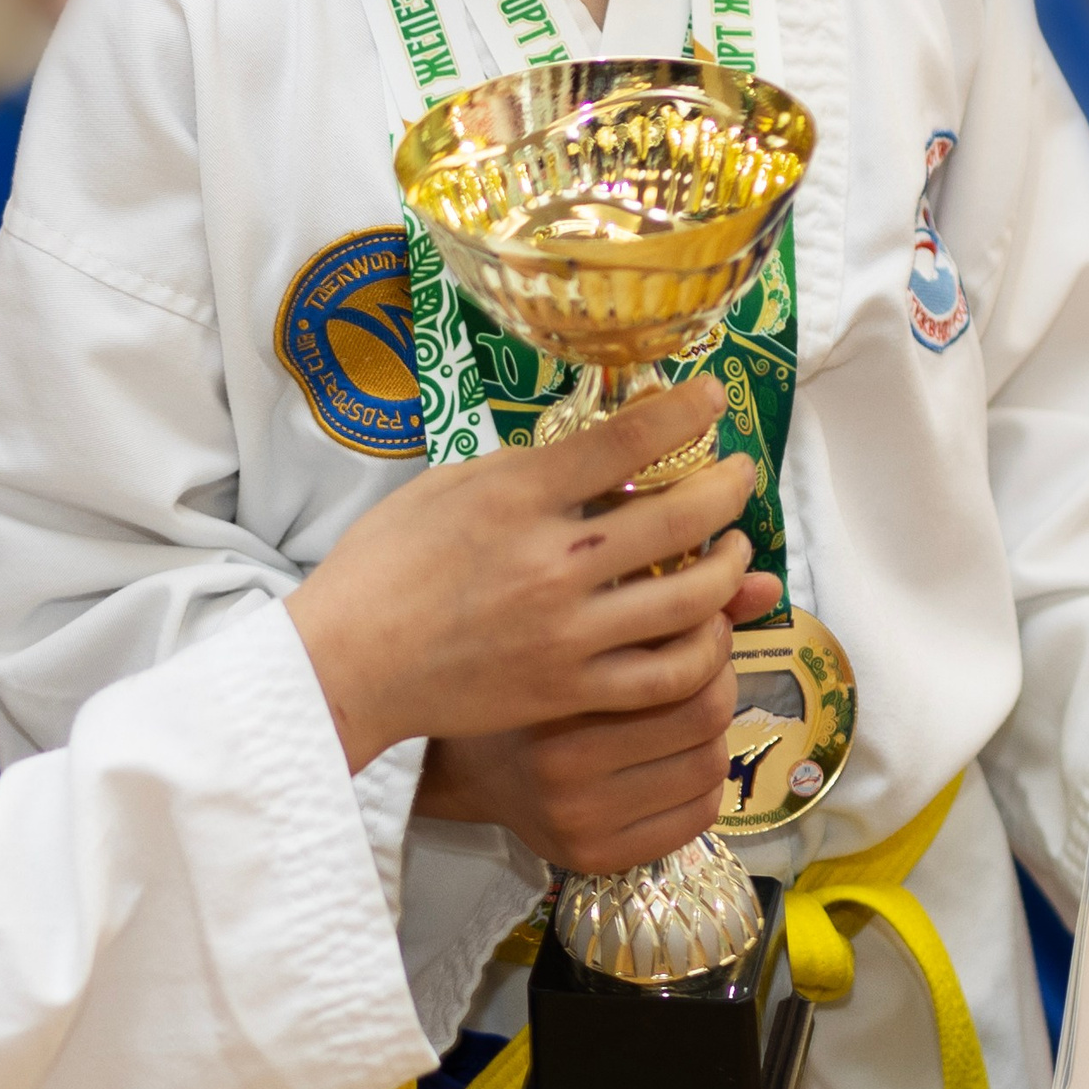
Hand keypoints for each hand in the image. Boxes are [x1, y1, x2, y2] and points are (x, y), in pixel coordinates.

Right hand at [285, 377, 765, 771]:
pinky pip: (667, 674)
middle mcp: (553, 562)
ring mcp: (567, 632)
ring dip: (730, 566)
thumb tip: (593, 458)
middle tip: (742, 474)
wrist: (346, 664)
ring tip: (734, 549)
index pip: (628, 440)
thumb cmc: (381, 567)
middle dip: (730, 486)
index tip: (714, 398)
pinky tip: (705, 626)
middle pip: (682, 515)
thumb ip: (522, 469)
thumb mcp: (443, 486)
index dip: (687, 411)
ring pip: (692, 597)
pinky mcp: (569, 690)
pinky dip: (704, 646)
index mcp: (518, 497)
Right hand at [416, 556, 780, 870]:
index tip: (700, 623)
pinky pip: (699, 817)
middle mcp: (563, 766)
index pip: (681, 667)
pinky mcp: (597, 858)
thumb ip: (673, 608)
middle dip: (719, 681)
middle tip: (701, 667)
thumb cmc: (534, 685)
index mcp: (555, 698)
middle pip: (706, 717)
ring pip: (710, 766)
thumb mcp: (586, 634)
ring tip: (685, 713)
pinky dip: (703, 782)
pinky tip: (674, 760)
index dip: (711, 638)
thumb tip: (770, 589)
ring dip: (714, 733)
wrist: (468, 767)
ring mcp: (580, 820)